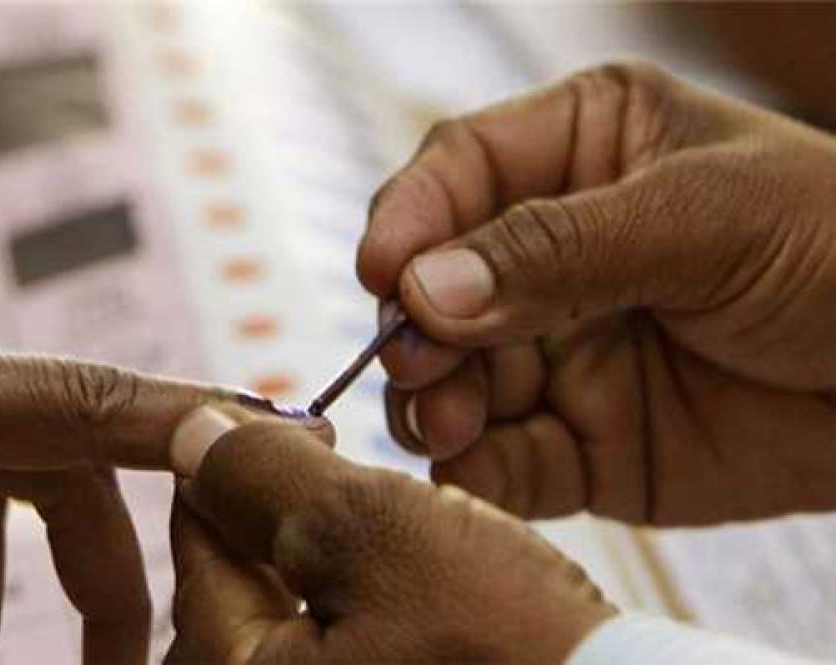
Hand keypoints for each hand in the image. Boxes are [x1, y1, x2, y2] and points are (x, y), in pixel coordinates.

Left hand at [166, 407, 614, 663]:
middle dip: (282, 524)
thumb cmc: (504, 644)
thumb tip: (192, 433)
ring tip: (393, 531)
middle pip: (234, 594)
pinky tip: (418, 594)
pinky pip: (343, 658)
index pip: (196, 546)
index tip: (292, 427)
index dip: (237, 467)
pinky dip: (364, 615)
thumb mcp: (372, 528)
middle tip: (342, 472)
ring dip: (327, 567)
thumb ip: (266, 475)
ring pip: (290, 626)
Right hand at [357, 62, 835, 524]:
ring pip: (455, 379)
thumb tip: (425, 290)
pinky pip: (505, 459)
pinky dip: (477, 471)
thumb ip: (562, 249)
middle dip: (416, 327)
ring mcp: (562, 351)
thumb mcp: (709, 216)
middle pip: (438, 286)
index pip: (461, 172)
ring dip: (435, 404)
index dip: (410, 218)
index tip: (383, 271)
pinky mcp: (583, 442)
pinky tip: (472, 471)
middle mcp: (555, 253)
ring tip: (447, 423)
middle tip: (417, 363)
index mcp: (583, 153)